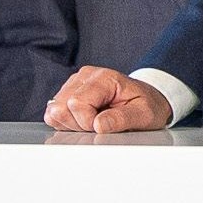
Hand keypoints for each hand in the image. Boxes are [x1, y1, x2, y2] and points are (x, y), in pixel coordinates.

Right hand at [46, 66, 172, 133]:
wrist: (148, 98)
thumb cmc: (147, 105)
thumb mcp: (144, 114)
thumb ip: (122, 119)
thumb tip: (98, 125)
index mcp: (104, 78)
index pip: (77, 103)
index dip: (87, 122)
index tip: (104, 126)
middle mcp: (84, 76)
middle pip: (61, 108)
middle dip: (79, 124)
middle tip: (100, 124)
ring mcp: (74, 83)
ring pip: (54, 111)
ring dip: (72, 124)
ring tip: (94, 121)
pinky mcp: (67, 93)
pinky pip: (54, 113)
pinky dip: (67, 122)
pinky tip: (85, 120)